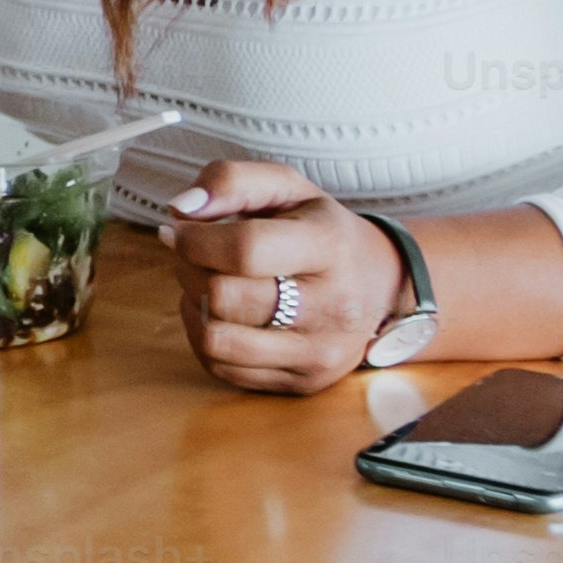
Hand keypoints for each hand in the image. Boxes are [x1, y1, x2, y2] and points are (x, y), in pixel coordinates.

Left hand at [165, 158, 405, 392]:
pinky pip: (221, 367)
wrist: (382, 285)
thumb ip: (230, 180)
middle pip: (223, 296)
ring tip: (207, 283)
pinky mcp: (304, 382)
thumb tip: (180, 209)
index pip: (244, 250)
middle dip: (190, 270)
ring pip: (216, 340)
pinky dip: (206, 336)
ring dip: (193, 306)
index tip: (180, 231)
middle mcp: (333, 305)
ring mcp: (320, 351)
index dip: (195, 240)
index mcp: (329, 246)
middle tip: (194, 255)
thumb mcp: (287, 187)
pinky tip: (222, 313)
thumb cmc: (321, 230)